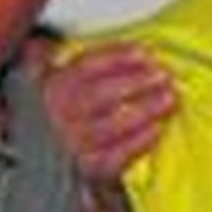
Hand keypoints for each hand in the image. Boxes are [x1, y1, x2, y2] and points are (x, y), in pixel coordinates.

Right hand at [42, 41, 176, 180]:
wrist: (44, 162)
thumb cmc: (56, 113)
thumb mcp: (42, 80)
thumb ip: (45, 57)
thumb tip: (45, 42)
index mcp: (53, 88)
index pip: (85, 67)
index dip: (116, 57)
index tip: (145, 53)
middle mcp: (61, 116)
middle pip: (99, 95)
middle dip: (135, 83)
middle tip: (164, 75)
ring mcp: (74, 145)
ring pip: (110, 126)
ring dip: (144, 111)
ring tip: (170, 99)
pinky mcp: (89, 170)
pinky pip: (115, 157)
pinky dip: (137, 143)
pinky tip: (157, 130)